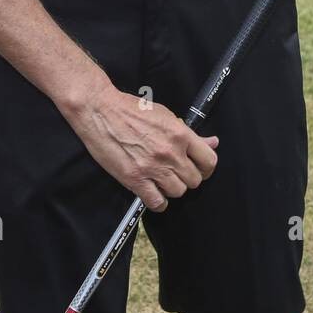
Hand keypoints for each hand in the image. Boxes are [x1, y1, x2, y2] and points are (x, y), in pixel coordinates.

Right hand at [66, 76, 218, 211]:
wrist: (100, 111)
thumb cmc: (131, 109)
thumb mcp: (166, 115)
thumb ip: (190, 134)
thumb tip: (212, 143)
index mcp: (180, 134)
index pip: (209, 161)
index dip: (206, 167)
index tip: (199, 168)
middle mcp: (170, 153)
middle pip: (194, 180)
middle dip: (187, 177)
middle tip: (176, 171)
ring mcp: (153, 168)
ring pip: (178, 192)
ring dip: (172, 188)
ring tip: (162, 179)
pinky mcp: (135, 179)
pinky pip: (157, 202)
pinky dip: (158, 201)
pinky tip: (153, 192)